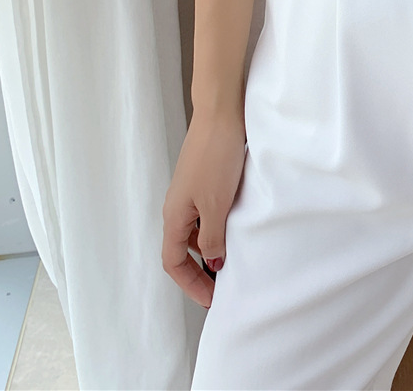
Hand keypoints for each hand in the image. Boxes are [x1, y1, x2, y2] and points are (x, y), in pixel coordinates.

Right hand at [161, 108, 246, 308]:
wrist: (222, 113)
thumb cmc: (215, 156)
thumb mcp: (216, 205)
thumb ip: (214, 238)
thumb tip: (214, 263)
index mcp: (174, 215)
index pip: (173, 262)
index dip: (190, 284)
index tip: (211, 299)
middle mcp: (178, 205)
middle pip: (184, 247)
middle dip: (203, 268)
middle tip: (226, 283)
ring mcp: (191, 190)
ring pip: (198, 229)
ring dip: (214, 246)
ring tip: (236, 257)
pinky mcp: (205, 177)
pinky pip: (208, 211)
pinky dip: (220, 224)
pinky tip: (239, 224)